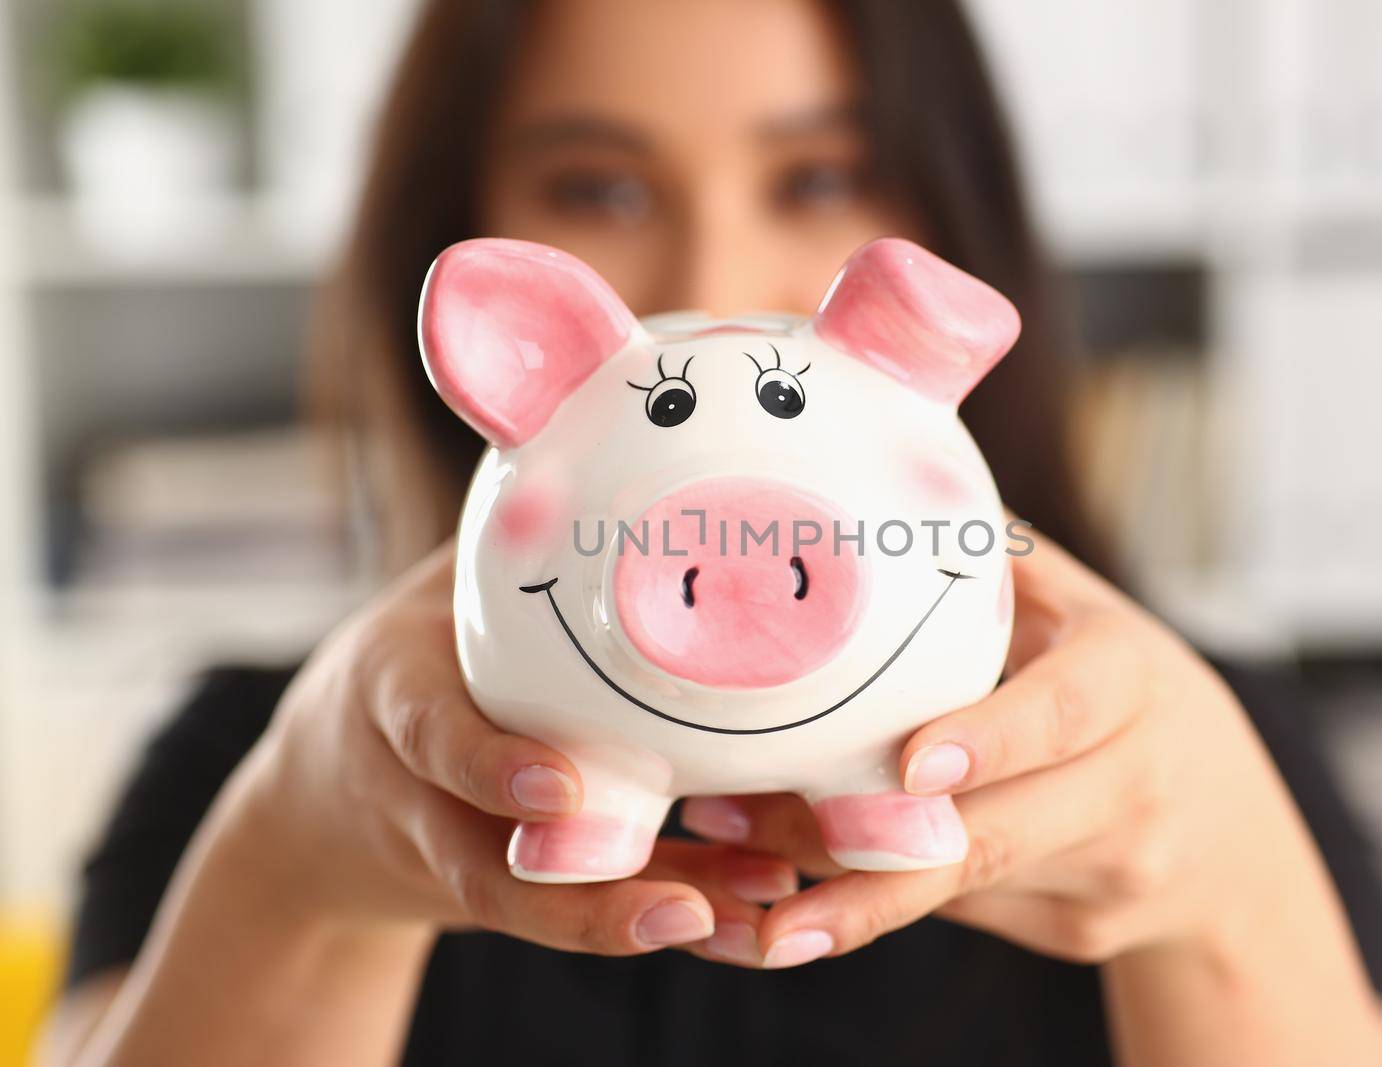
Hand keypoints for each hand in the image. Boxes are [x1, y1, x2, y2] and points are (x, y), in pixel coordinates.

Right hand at [228, 542, 796, 963]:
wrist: (333, 794)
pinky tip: (741, 909)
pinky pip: (579, 906)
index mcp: (396, 702)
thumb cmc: (417, 661)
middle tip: (687, 908)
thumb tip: (628, 393)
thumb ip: (516, 535)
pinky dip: (650, 910)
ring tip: (738, 923)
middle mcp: (421, 797)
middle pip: (490, 869)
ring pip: (543, 907)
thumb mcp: (437, 595)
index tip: (562, 786)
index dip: (490, 766)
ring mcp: (462, 855)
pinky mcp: (512, 886)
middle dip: (584, 898)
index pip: (431, 736)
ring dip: (638, 919)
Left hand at [680, 531, 1339, 967]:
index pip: (1064, 711)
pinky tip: (783, 889)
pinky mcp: (1075, 930)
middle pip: (990, 828)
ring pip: (954, 884)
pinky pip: (958, 912)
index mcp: (1132, 683)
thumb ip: (996, 560)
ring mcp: (1108, 872)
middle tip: (729, 823)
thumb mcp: (1085, 614)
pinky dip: (871, 898)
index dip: (989, 737)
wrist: (1230, 838)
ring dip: (831, 881)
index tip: (906, 765)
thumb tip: (875, 457)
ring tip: (720, 862)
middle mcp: (1133, 785)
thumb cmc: (1120, 690)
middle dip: (850, 838)